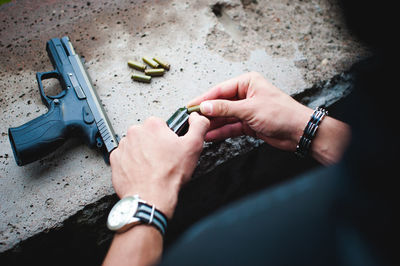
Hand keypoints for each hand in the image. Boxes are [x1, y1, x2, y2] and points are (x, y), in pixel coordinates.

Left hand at [109, 113, 208, 218]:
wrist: (151, 197)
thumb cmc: (169, 175)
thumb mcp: (194, 147)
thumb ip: (198, 126)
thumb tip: (197, 118)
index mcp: (153, 125)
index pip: (161, 125)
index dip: (168, 138)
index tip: (171, 149)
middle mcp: (135, 132)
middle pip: (147, 135)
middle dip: (154, 145)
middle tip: (163, 160)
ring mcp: (123, 147)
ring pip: (136, 146)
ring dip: (143, 154)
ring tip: (152, 168)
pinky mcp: (115, 161)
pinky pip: (125, 158)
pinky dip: (132, 164)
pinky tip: (142, 172)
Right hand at [188, 72, 312, 151]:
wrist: (298, 131)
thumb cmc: (281, 113)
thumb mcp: (249, 109)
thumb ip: (225, 108)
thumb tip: (206, 106)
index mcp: (247, 83)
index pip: (220, 90)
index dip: (204, 98)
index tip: (191, 105)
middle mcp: (246, 95)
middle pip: (221, 104)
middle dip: (207, 113)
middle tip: (192, 119)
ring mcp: (246, 110)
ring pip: (224, 117)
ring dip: (212, 124)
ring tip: (198, 129)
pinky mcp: (248, 124)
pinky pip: (230, 127)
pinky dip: (221, 132)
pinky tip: (210, 136)